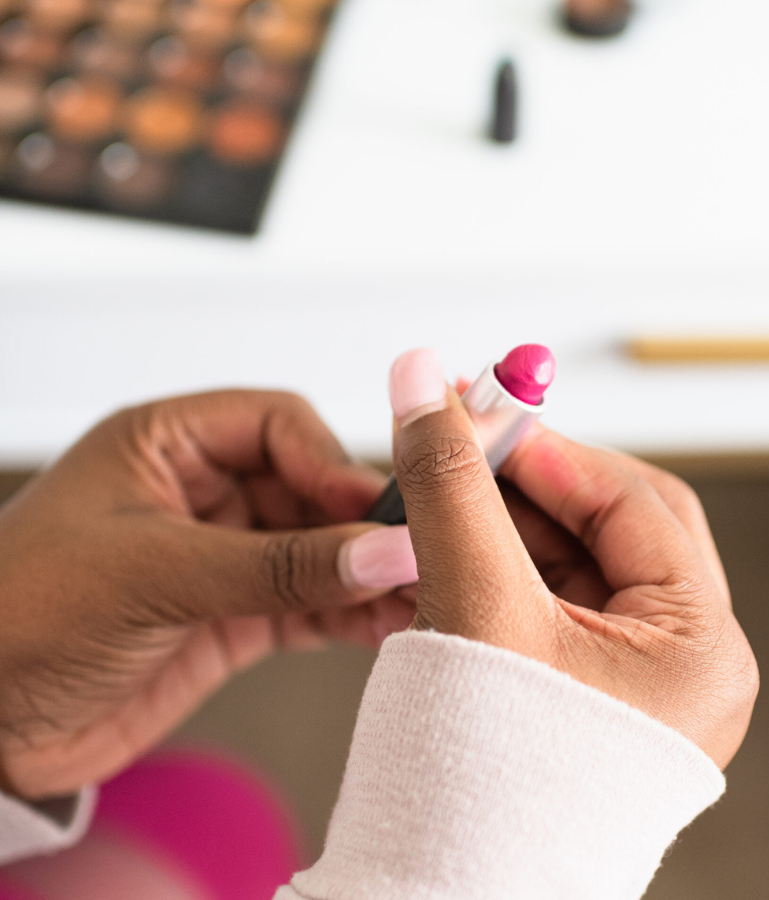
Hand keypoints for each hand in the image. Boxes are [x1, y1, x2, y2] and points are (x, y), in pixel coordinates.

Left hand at [0, 391, 417, 798]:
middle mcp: (202, 493)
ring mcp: (221, 556)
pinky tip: (382, 626)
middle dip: (361, 526)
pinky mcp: (233, 616)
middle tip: (416, 558)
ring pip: (317, 551)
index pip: (280, 426)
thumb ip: (279, 565)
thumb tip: (382, 552)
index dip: (333, 464)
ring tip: (416, 599)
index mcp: (168, 444)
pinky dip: (346, 615)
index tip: (376, 513)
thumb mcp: (156, 574)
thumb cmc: (19, 616)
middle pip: (310, 488)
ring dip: (364, 575)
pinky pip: (308, 605)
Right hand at [390, 350, 757, 768]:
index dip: (549, 451)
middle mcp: (679, 665)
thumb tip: (422, 380)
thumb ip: (448, 486)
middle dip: (525, 487)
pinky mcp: (580, 692)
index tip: (476, 414)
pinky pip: (545, 603)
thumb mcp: (473, 609)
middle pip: (608, 525)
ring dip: (500, 527)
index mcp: (697, 651)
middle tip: (457, 451)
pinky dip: (493, 571)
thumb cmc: (481, 793)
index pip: (635, 502)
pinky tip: (442, 559)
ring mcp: (631, 681)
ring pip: (570, 561)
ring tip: (434, 510)